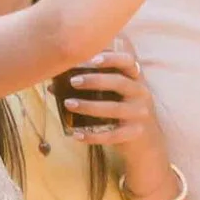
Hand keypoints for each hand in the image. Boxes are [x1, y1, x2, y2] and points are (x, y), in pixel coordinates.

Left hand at [56, 41, 161, 164]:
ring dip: (89, 106)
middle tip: (73, 81)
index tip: (93, 60)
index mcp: (136, 78)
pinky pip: (112, 135)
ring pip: (114, 109)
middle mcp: (141, 93)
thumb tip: (54, 84)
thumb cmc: (122, 109)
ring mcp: (140, 114)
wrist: (145, 141)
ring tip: (68, 104)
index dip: (112, 58)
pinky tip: (76, 134)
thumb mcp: (115, 93)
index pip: (129, 61)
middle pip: (120, 83)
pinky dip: (92, 135)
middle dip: (95, 80)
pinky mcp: (135, 133)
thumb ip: (92, 84)